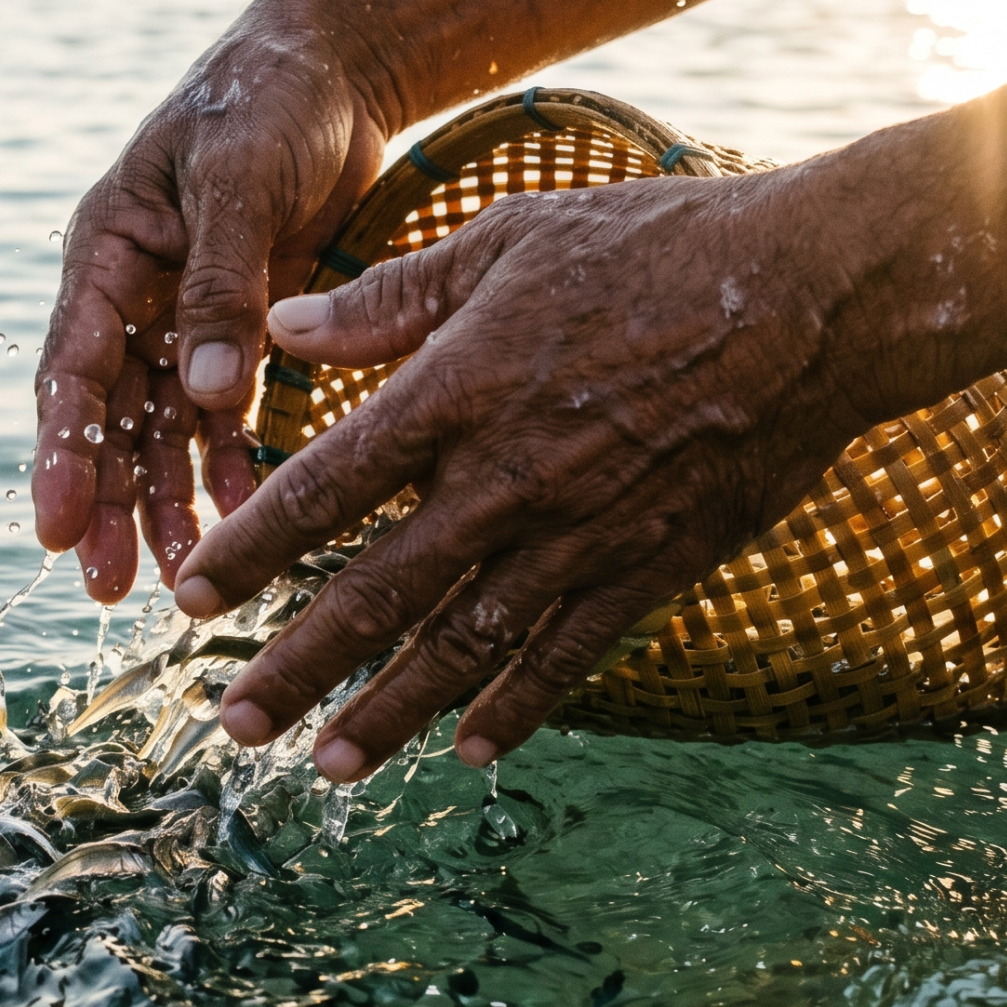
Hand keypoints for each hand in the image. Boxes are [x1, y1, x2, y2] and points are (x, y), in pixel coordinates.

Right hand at [32, 25, 388, 601]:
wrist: (334, 68)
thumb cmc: (272, 102)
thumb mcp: (241, 180)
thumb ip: (222, 285)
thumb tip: (205, 392)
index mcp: (108, 249)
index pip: (72, 365)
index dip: (62, 452)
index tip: (53, 527)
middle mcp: (132, 294)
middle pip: (106, 418)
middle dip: (103, 504)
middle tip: (105, 588)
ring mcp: (182, 318)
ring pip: (159, 432)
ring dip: (163, 504)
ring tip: (181, 580)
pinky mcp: (239, 332)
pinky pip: (223, 419)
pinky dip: (230, 470)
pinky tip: (243, 522)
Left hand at [169, 169, 913, 778]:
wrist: (817, 295)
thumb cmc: (658, 244)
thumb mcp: (507, 239)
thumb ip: (387, 297)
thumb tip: (278, 328)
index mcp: (457, 391)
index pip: (323, 489)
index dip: (251, 551)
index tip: (189, 601)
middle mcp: (506, 479)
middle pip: (376, 594)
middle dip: (295, 667)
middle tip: (230, 724)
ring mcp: (581, 534)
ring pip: (462, 648)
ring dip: (387, 712)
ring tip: (325, 767)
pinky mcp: (652, 565)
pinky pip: (567, 655)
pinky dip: (513, 708)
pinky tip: (466, 750)